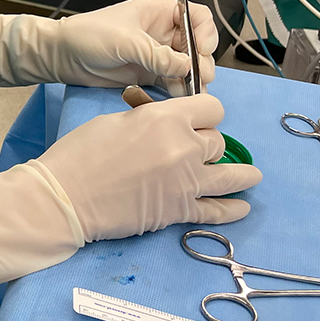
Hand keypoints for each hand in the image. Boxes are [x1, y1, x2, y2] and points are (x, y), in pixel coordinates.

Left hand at [0, 0, 217, 89]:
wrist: (62, 56)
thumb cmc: (89, 37)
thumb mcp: (124, 41)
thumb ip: (157, 55)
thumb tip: (187, 68)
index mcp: (159, 13)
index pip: (197, 17)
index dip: (205, 32)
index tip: (200, 48)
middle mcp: (163, 33)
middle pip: (197, 45)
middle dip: (201, 61)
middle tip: (195, 77)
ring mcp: (158, 56)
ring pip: (188, 67)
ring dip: (192, 79)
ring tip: (188, 92)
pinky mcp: (149, 76)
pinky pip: (173, 83)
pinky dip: (179, 91)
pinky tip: (178, 99)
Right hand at [39, 93, 259, 240]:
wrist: (66, 197)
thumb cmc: (81, 153)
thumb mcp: (116, 120)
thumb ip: (149, 120)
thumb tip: (162, 124)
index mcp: (167, 118)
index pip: (211, 108)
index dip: (205, 112)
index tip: (200, 118)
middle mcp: (185, 148)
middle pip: (218, 142)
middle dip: (208, 143)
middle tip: (196, 149)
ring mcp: (187, 182)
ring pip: (231, 175)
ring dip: (242, 175)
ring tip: (252, 176)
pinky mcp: (180, 212)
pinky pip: (217, 211)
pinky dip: (232, 210)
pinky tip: (242, 207)